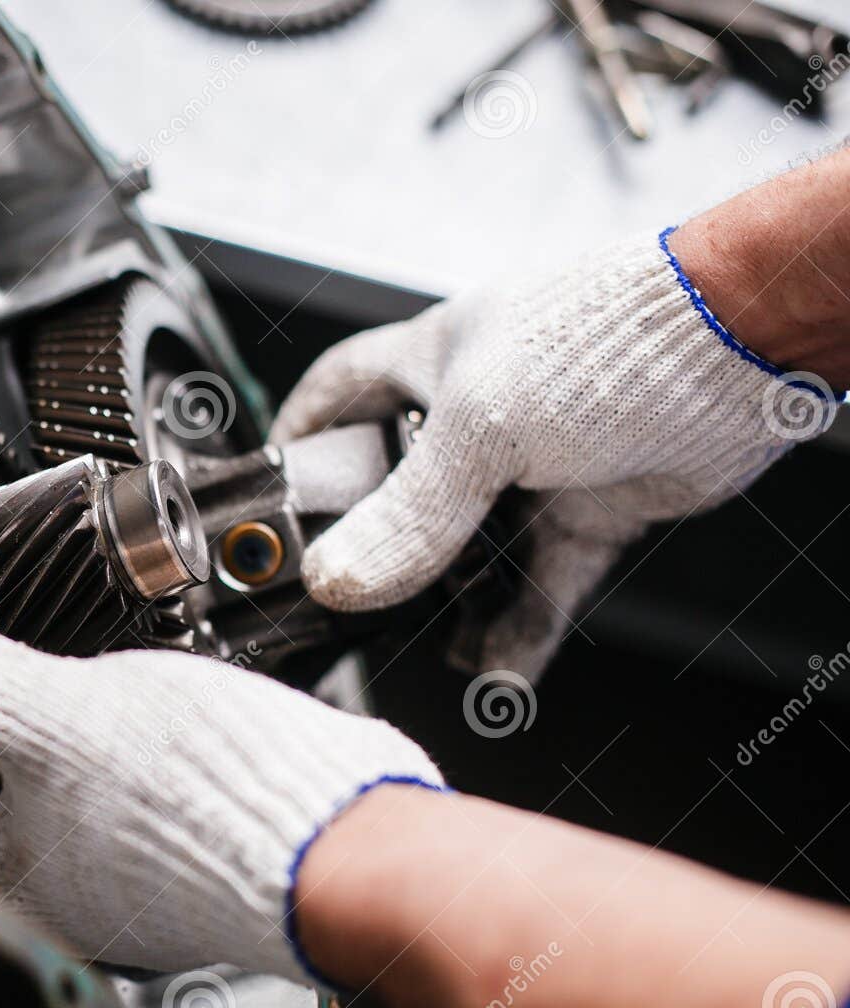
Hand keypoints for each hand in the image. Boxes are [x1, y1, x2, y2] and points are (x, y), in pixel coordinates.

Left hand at [0, 589, 442, 984]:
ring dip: (63, 762)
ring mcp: (148, 868)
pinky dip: (137, 754)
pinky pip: (148, 792)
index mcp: (23, 870)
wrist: (358, 844)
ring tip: (54, 705)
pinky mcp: (211, 836)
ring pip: (77, 808)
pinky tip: (158, 717)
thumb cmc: (213, 809)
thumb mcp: (53, 716)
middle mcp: (78, 885)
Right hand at [271, 233, 832, 680]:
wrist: (740, 348)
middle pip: (400, 493)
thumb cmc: (611, 338)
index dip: (298, 442)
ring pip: (473, 551)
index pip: (335, 395)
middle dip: (378, 550)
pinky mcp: (587, 509)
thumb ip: (410, 514)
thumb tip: (339, 578)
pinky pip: (539, 582)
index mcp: (430, 364)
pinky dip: (520, 627)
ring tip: (432, 646)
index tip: (269, 496)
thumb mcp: (482, 428)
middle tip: (350, 597)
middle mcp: (476, 416)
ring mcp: (533, 467)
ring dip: (454, 604)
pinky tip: (500, 666)